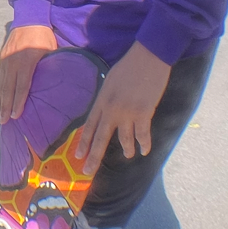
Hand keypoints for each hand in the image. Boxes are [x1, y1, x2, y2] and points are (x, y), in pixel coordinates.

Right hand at [0, 25, 57, 123]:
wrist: (29, 18)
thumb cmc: (43, 36)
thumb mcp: (50, 52)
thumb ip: (47, 68)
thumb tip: (52, 85)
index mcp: (27, 62)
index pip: (22, 87)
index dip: (19, 102)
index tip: (16, 116)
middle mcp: (13, 62)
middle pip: (8, 88)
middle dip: (6, 106)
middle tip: (4, 121)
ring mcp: (5, 59)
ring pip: (2, 83)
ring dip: (1, 100)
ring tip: (0, 114)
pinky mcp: (2, 57)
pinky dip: (0, 88)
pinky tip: (0, 98)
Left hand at [75, 41, 170, 176]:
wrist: (148, 57)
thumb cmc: (130, 66)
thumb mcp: (111, 81)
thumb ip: (107, 99)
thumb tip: (106, 112)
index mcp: (102, 100)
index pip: (89, 125)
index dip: (84, 142)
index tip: (79, 156)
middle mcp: (111, 109)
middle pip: (100, 137)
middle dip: (93, 156)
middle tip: (88, 171)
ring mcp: (127, 112)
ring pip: (124, 139)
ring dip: (127, 149)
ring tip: (130, 155)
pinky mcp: (143, 113)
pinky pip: (142, 135)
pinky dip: (144, 144)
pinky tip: (145, 150)